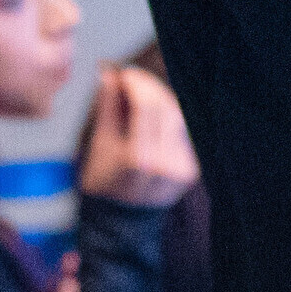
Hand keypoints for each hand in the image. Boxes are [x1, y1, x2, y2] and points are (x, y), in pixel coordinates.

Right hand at [79, 64, 197, 207]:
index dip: (137, 83)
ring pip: (179, 117)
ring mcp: (182, 169)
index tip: (124, 73)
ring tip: (140, 94)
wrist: (121, 218)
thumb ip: (108, 106)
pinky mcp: (191, 170)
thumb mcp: (99, 143)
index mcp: (138, 161)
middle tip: (132, 78)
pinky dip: (168, 117)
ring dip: (160, 99)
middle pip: (167, 108)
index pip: (147, 107)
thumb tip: (109, 74)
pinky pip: (183, 133)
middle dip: (149, 87)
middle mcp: (165, 165)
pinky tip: (154, 112)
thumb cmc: (103, 182)